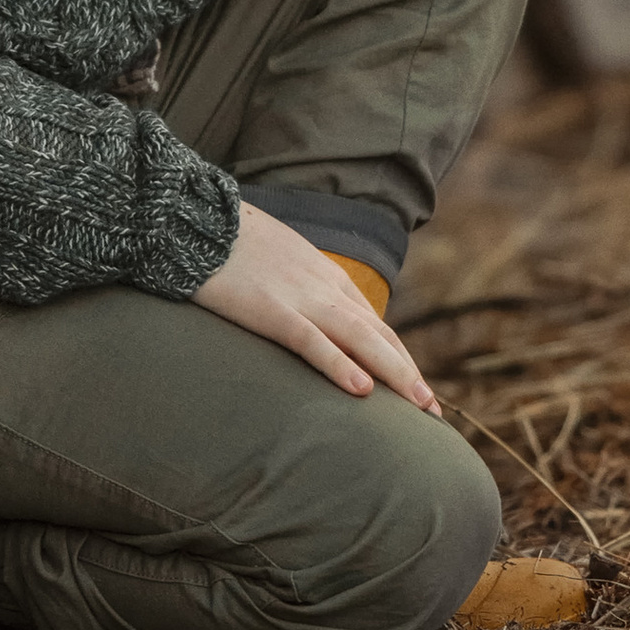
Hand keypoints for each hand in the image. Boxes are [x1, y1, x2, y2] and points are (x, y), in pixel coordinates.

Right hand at [194, 202, 441, 412]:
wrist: (197, 218)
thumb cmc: (232, 245)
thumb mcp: (281, 264)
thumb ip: (303, 290)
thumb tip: (316, 326)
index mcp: (326, 277)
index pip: (375, 322)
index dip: (400, 357)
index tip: (417, 389)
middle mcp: (324, 287)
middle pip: (378, 334)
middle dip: (408, 373)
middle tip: (433, 411)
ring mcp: (300, 298)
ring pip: (360, 338)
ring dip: (395, 373)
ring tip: (419, 407)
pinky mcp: (270, 310)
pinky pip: (311, 341)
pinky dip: (338, 364)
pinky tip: (361, 390)